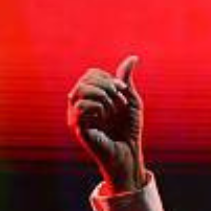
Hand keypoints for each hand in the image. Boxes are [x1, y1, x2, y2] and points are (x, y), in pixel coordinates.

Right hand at [67, 55, 144, 193]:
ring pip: (79, 91)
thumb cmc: (129, 129)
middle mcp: (80, 104)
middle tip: (120, 101)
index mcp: (91, 96)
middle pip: (85, 80)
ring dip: (103, 96)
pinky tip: (105, 117)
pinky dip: (97, 107)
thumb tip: (133, 57)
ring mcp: (77, 115)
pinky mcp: (78, 128)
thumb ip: (126, 80)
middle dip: (107, 86)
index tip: (123, 90)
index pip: (91, 74)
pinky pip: (79, 107)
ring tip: (114, 110)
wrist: (130, 153)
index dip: (109, 78)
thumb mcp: (130, 100)